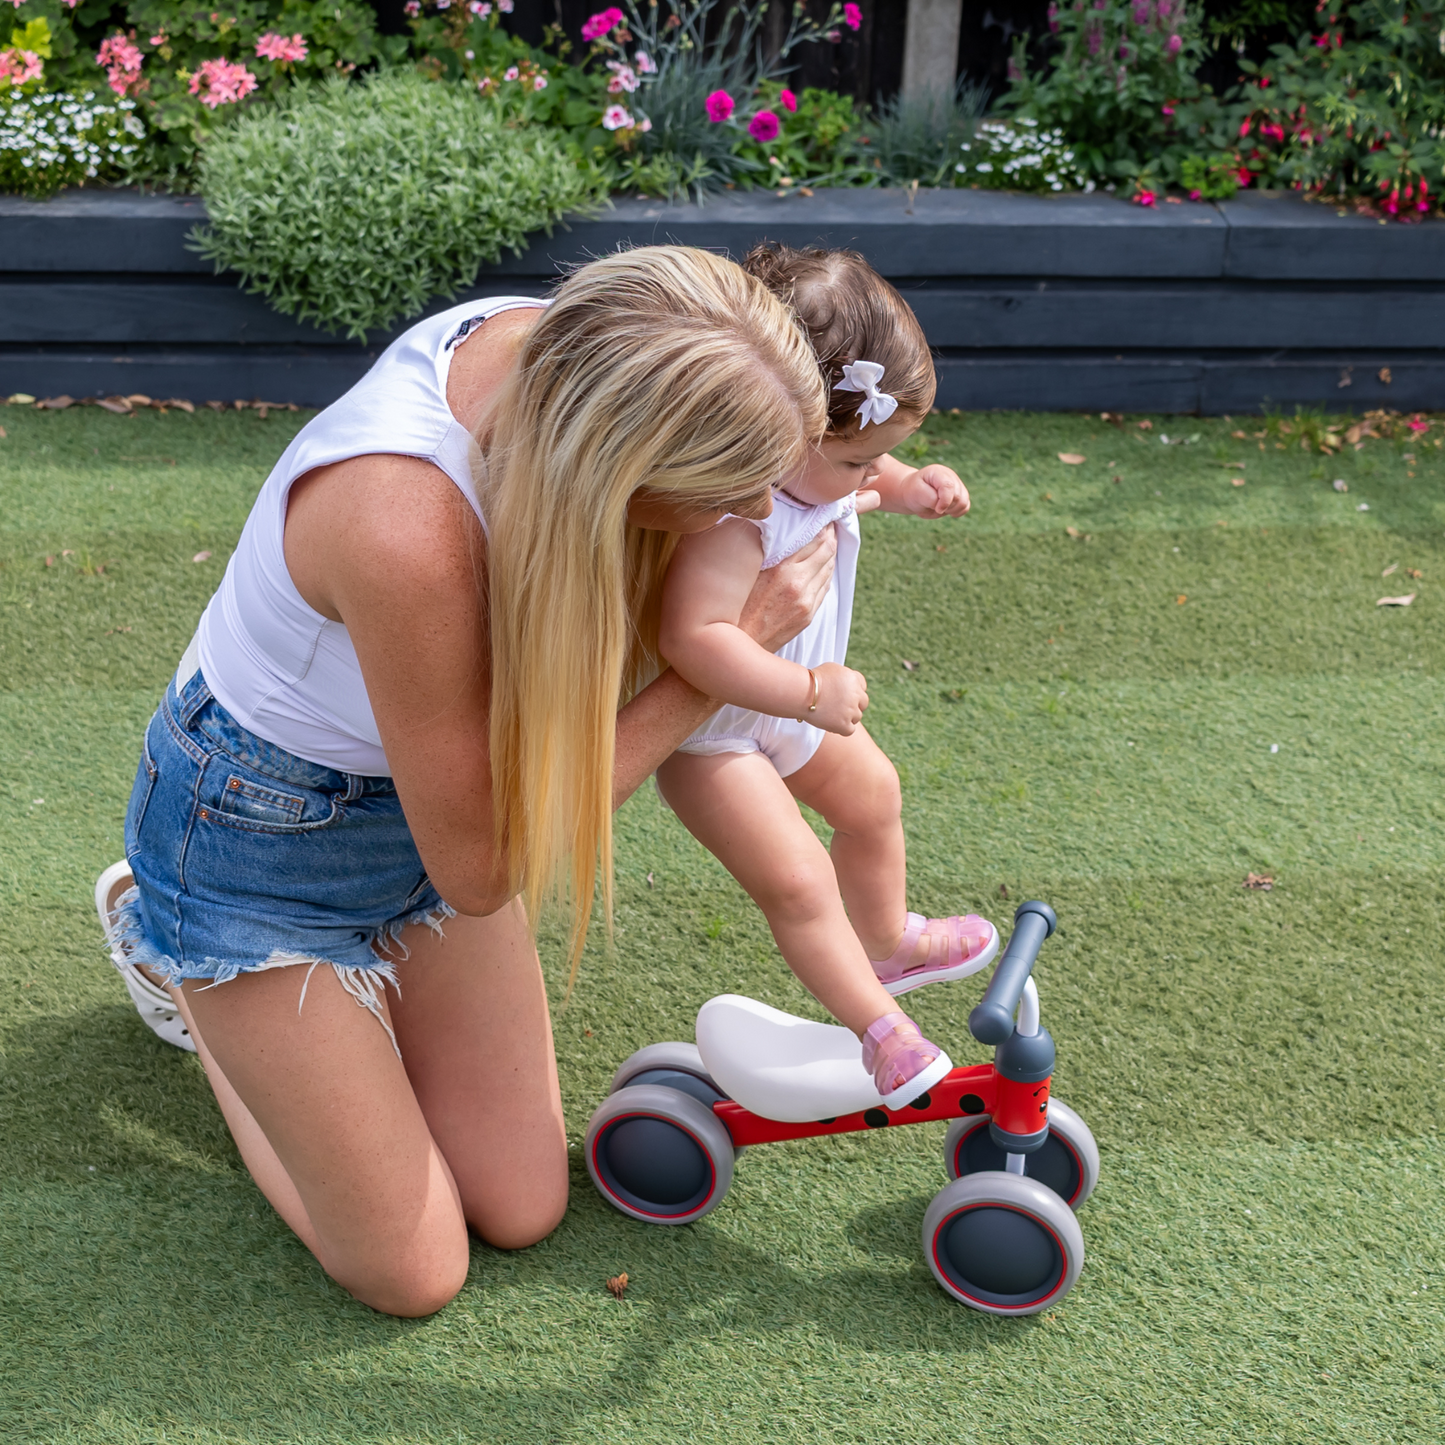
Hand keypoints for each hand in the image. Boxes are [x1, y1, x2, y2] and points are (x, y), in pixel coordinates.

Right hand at [737, 523, 836, 652]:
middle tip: (828, 522)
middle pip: (827, 549)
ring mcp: (806, 601)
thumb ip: (765, 550)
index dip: (821, 523)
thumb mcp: (746, 570)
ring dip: (830, 552)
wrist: (734, 645)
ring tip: (827, 539)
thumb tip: (778, 530)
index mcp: (782, 569)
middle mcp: (798, 584)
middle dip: (830, 533)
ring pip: (829, 568)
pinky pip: (825, 587)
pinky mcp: (808, 615)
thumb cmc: (732, 604)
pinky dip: (826, 572)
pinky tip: (821, 564)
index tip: (819, 514)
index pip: (814, 537)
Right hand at [807, 661, 867, 735]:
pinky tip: (832, 723)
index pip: (862, 686)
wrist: (801, 693)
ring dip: (847, 716)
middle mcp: (856, 694)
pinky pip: (850, 729)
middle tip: (838, 706)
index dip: (853, 690)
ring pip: (857, 717)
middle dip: (853, 704)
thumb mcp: (832, 669)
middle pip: (863, 702)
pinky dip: (842, 728)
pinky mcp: (844, 725)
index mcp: (853, 679)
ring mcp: (851, 711)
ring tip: (831, 714)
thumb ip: (844, 676)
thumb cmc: (811, 680)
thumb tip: (846, 683)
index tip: (843, 693)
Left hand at [897, 464, 970, 518]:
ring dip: (951, 510)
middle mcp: (951, 476)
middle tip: (933, 506)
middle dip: (945, 507)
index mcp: (938, 472)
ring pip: (963, 502)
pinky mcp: (960, 494)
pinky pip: (965, 507)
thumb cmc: (913, 492)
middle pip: (957, 496)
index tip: (936, 509)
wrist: (912, 493)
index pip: (949, 486)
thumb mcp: (917, 493)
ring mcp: (957, 485)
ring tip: (938, 508)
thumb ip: (930, 498)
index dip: (945, 501)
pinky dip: (956, 512)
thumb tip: (943, 506)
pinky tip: (946, 511)